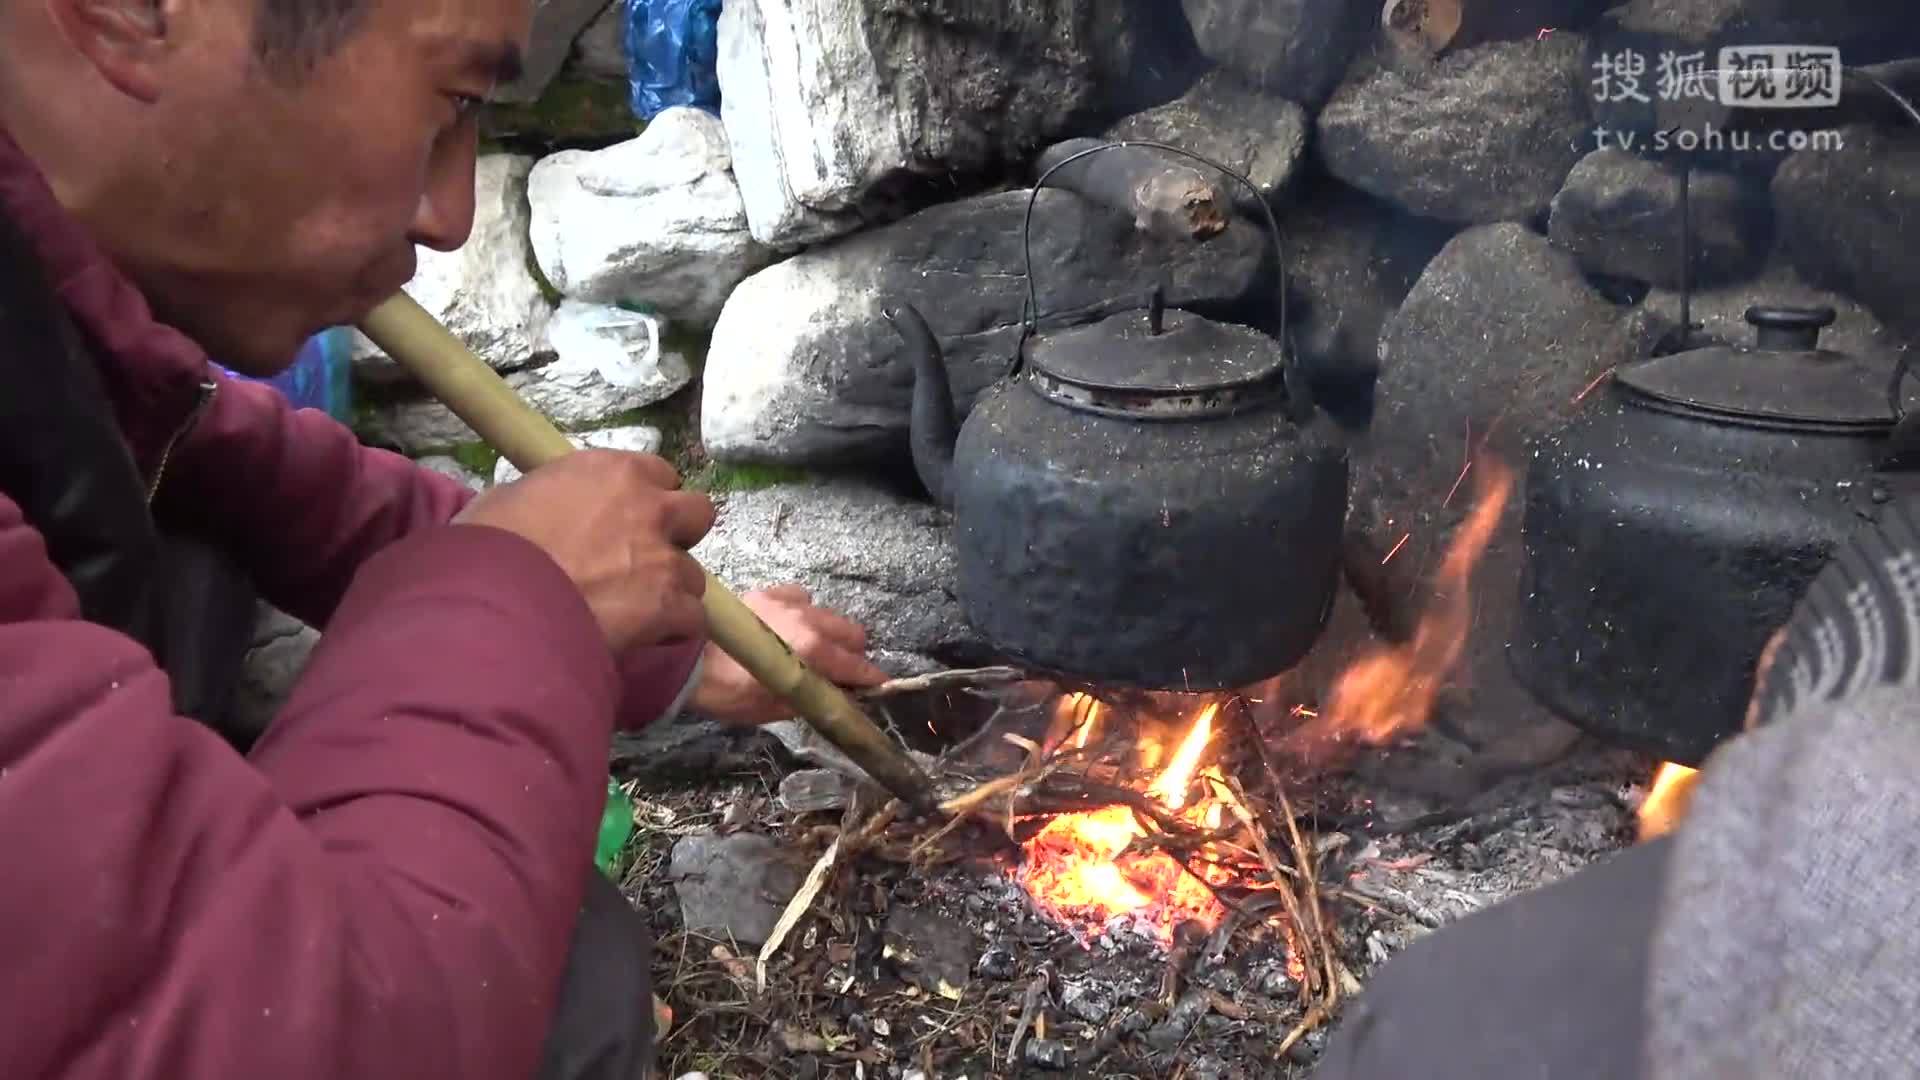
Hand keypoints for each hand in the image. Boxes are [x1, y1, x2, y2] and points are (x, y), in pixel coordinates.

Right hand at [452, 450, 715, 655]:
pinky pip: (692, 618)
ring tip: (637, 611)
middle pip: (697, 515)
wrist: (496, 601)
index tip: (630, 519)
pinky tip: (646, 638)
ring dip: (672, 590)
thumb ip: (556, 498)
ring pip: (694, 575)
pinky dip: (673, 630)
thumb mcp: (514, 497)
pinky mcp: (666, 606)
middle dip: (678, 536)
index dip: (649, 500)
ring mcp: (662, 559)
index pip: (661, 474)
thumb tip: (553, 511)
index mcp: (614, 472)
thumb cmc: (490, 544)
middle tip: (645, 559)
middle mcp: (649, 508)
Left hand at [691, 585, 889, 725]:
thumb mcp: (770, 709)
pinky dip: (804, 611)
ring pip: (830, 613)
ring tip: (814, 651)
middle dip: (854, 654)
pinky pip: (801, 597)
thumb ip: (809, 702)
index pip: (857, 666)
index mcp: (811, 652)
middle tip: (841, 674)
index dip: (871, 679)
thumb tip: (835, 699)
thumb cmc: (725, 691)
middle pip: (854, 633)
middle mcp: (807, 621)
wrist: (682, 659)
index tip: (879, 688)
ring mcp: (787, 602)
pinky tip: (790, 625)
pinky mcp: (767, 592)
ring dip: (831, 633)